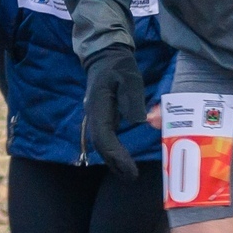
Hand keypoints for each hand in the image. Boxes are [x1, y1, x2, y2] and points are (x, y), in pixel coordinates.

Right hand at [83, 48, 148, 179]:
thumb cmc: (119, 66)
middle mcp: (94, 115)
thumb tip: (138, 121)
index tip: (129, 167)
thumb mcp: (130, 77)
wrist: (105, 56)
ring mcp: (96, 117)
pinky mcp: (102, 117)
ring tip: (128, 175)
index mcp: (99, 107)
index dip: (116, 155)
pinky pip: (106, 139)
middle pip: (101, 145)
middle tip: (132, 177)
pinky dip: (113, 152)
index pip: (105, 137)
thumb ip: (133, 98)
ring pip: (102, 144)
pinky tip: (123, 161)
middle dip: (115, 163)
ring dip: (113, 161)